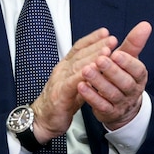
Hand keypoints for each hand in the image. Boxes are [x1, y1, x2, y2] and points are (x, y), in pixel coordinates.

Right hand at [30, 27, 117, 142]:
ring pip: (78, 65)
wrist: (42, 121)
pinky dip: (83, 76)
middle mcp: (62, 70)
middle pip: (80, 54)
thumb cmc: (60, 103)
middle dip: (97, 45)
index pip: (79, 48)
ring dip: (93, 57)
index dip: (92, 39)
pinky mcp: (59, 94)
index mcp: (65, 67)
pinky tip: (94, 71)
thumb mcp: (76, 86)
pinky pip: (72, 82)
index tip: (105, 32)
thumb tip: (102, 66)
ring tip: (107, 51)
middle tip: (112, 38)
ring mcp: (59, 81)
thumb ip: (86, 75)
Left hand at [78, 21, 151, 129]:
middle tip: (99, 60)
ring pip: (111, 94)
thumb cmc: (123, 75)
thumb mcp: (128, 59)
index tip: (116, 53)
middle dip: (111, 71)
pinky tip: (81, 85)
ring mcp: (121, 103)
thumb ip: (134, 42)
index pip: (137, 70)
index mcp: (139, 77)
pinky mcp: (109, 113)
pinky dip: (91, 96)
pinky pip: (100, 105)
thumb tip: (145, 25)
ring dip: (98, 82)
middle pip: (124, 83)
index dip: (127, 62)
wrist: (122, 105)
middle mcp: (132, 91)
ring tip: (86, 70)